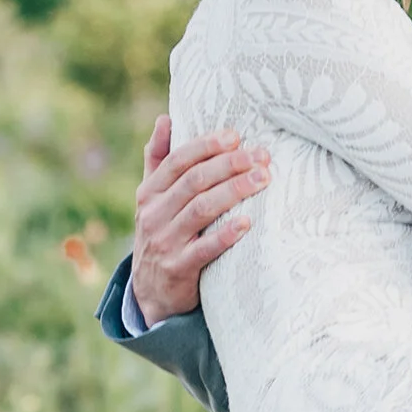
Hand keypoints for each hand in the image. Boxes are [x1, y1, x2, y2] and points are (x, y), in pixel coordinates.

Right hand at [128, 115, 268, 323]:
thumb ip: (157, 159)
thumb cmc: (161, 234)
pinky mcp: (178, 268)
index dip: (206, 146)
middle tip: (261, 156)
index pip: (178, 161)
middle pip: (194, 182)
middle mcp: (154, 214)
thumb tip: (165, 118)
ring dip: (234, 191)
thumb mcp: (151, 198)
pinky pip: (204, 249)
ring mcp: (165, 242)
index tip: (235, 136)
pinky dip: (225, 235)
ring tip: (263, 179)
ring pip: (201, 210)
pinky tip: (247, 223)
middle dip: (229, 165)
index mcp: (149, 192)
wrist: (150, 292)